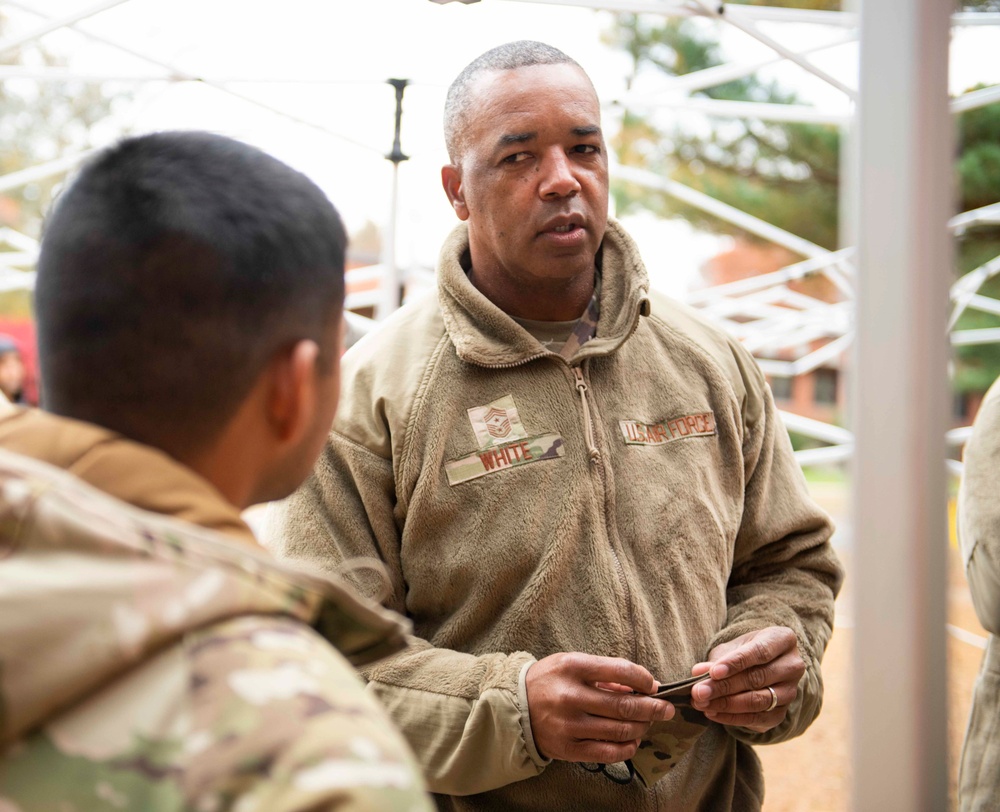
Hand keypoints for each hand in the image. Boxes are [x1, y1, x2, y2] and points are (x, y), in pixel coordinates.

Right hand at [525, 652, 674, 762]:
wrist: (515, 706)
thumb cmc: (549, 680)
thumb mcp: (571, 663)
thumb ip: (605, 673)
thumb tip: (642, 686)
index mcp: (573, 668)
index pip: (621, 671)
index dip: (644, 679)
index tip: (654, 685)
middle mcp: (571, 696)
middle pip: (624, 705)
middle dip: (653, 708)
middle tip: (666, 709)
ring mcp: (569, 725)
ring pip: (620, 730)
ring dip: (641, 727)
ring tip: (648, 723)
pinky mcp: (567, 748)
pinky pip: (607, 752)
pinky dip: (627, 748)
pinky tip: (633, 741)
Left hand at [690, 626, 803, 732]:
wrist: (761, 667)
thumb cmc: (743, 652)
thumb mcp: (731, 648)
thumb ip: (716, 660)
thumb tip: (698, 672)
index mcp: (783, 639)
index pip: (760, 652)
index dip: (736, 663)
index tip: (713, 672)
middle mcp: (792, 666)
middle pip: (758, 678)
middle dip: (724, 687)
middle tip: (698, 692)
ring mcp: (790, 691)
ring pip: (758, 701)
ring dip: (726, 704)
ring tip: (702, 703)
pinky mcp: (782, 712)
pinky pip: (757, 718)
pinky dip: (732, 718)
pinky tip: (712, 713)